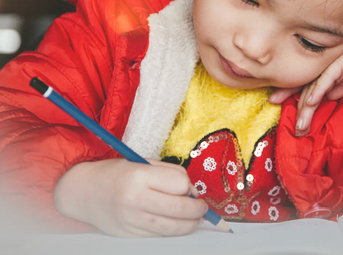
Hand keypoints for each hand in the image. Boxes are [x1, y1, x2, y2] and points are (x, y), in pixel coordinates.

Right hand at [54, 158, 208, 236]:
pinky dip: (173, 230)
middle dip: (197, 209)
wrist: (84, 192)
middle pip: (179, 208)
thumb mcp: (142, 163)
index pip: (179, 183)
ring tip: (196, 218)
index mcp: (139, 176)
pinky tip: (179, 224)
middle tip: (203, 207)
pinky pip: (159, 235)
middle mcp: (135, 199)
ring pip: (171, 227)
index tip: (191, 187)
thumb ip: (168, 173)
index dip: (189, 186)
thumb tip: (192, 190)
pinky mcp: (130, 234)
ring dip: (190, 224)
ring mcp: (132, 220)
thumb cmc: (117, 173)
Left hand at [269, 35, 342, 135]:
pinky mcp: (340, 63)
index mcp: (324, 71)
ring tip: (301, 124)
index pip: (304, 85)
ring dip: (307, 108)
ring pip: (314, 89)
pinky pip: (327, 79)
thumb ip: (340, 87)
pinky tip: (310, 102)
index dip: (289, 94)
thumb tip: (328, 98)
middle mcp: (323, 68)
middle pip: (306, 89)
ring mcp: (330, 65)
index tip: (278, 104)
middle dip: (299, 110)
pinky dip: (318, 91)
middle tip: (295, 129)